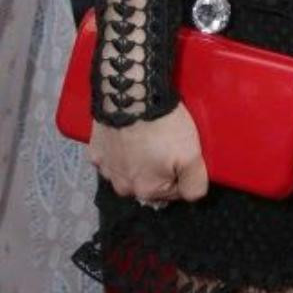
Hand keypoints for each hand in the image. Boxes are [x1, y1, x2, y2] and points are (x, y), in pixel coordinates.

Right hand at [89, 104, 208, 204]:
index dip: (182, 173)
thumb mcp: (192, 156)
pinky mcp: (96, 150)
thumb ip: (195, 184)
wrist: (132, 96)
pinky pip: (112, 155)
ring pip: (129, 170)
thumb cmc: (163, 126)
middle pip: (149, 182)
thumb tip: (193, 196)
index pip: (173, 191)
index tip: (183, 153)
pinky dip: (119, 148)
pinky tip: (128, 132)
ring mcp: (106, 169)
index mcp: (147, 192)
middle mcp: (123, 187)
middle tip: (166, 142)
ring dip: (138, 159)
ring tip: (148, 135)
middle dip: (159, 168)